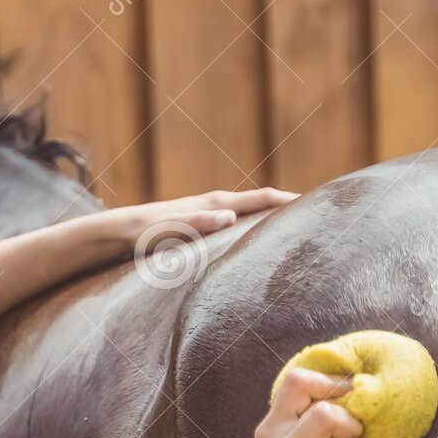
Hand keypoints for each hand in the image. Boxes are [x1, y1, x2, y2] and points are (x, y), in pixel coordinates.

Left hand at [104, 187, 299, 250]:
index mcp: (213, 205)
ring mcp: (207, 214)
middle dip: (288, 205)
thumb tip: (230, 217)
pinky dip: (252, 226)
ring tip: (298, 226)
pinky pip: (235, 223)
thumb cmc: (139, 233)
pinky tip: (257, 239)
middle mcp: (214, 205)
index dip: (289, 199)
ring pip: (249, 212)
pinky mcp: (200, 225)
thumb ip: (196, 223)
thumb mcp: (166, 229)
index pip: (260, 198)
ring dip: (271, 216)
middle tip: (321, 214)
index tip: (318, 202)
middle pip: (260, 202)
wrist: (115, 231)